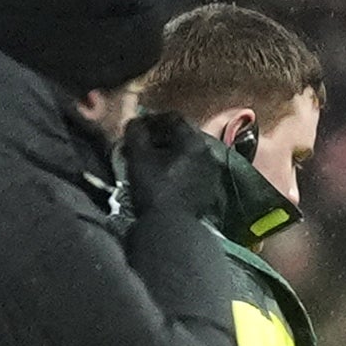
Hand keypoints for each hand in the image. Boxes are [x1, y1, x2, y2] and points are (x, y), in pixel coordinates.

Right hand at [120, 109, 230, 229]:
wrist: (171, 226)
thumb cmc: (154, 187)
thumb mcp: (139, 156)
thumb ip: (136, 133)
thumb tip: (134, 121)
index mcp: (194, 141)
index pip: (173, 118)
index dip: (151, 119)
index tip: (136, 126)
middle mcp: (207, 153)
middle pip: (181, 136)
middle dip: (158, 137)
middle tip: (139, 143)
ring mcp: (210, 172)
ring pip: (186, 154)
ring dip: (166, 153)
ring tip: (147, 160)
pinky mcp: (208, 189)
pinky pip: (190, 170)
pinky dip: (176, 167)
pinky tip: (161, 175)